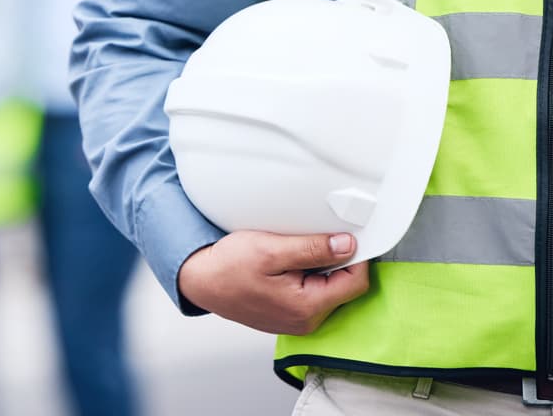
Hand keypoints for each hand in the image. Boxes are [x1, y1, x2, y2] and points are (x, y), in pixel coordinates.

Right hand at [178, 231, 370, 334]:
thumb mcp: (271, 249)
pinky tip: (287, 264)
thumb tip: (348, 245)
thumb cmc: (228, 266)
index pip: (356, 282)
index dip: (356, 255)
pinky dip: (306, 276)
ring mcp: (297, 321)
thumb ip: (313, 248)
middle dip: (336, 260)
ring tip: (294, 252)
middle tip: (312, 239)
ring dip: (320, 267)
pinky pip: (311, 294)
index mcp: (307, 307)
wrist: (200, 280)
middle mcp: (306, 321)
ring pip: (328, 290)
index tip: (345, 234)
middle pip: (344, 287)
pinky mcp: (288, 315)